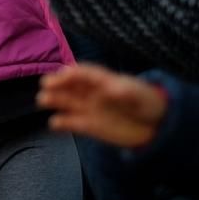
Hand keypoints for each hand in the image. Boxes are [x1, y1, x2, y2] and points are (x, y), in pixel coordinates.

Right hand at [37, 65, 167, 147]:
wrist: (156, 126)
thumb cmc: (148, 103)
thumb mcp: (142, 96)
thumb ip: (127, 92)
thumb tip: (112, 89)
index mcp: (103, 80)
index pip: (84, 73)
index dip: (73, 73)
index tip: (63, 74)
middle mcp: (91, 92)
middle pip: (70, 85)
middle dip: (57, 83)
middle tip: (45, 85)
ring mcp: (88, 108)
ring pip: (66, 102)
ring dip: (54, 100)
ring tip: (42, 100)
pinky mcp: (88, 125)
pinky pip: (71, 122)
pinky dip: (61, 122)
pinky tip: (54, 124)